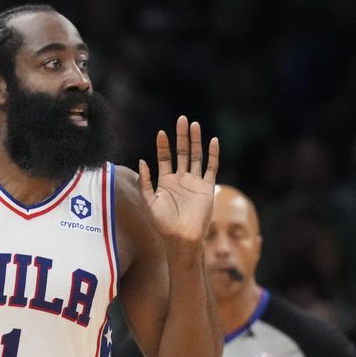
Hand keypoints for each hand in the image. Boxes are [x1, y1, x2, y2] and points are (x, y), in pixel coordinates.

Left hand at [139, 116, 218, 244]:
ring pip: (196, 156)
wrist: (181, 237)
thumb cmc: (163, 223)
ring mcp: (195, 182)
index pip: (165, 158)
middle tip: (181, 119)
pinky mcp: (207, 187)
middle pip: (182, 152)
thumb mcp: (149, 201)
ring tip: (194, 125)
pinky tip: (213, 141)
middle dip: (181, 136)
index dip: (163, 146)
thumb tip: (142, 161)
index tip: (161, 133)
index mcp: (166, 181)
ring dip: (196, 141)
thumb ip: (145, 182)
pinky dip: (213, 154)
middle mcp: (181, 179)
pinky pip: (211, 167)